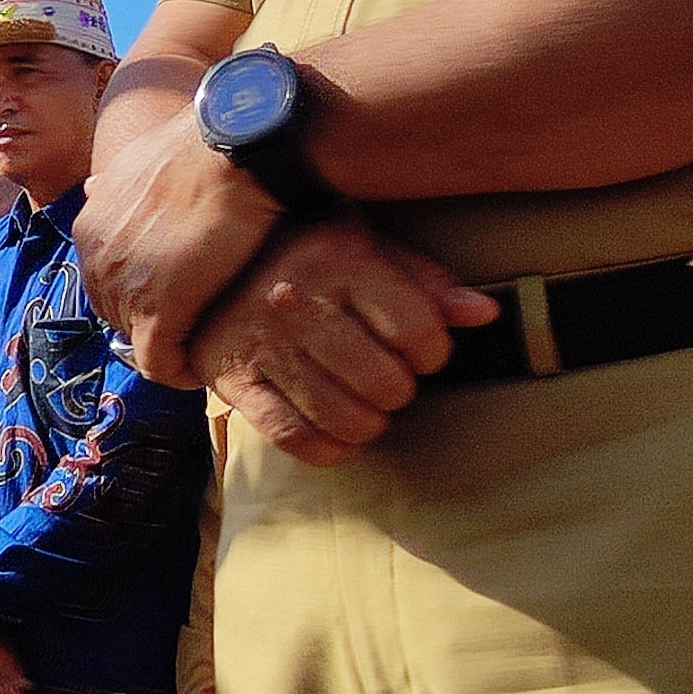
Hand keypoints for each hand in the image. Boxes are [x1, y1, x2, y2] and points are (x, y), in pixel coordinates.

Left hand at [75, 100, 286, 382]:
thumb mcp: (140, 158)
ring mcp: (123, 287)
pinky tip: (205, 369)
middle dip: (152, 324)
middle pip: (117, 314)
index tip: (176, 300)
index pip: (105, 280)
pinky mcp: (158, 312)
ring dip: (171, 348)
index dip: (140, 295)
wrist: (237, 144)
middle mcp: (96, 258)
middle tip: (194, 327)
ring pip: (139, 342)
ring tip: (205, 346)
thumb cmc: (204, 144)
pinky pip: (159, 364)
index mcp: (91, 225)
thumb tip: (94, 188)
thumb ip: (115, 183)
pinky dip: (180, 372)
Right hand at [188, 216, 496, 467]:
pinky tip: (338, 438)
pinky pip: (289, 433)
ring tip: (369, 411)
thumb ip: (424, 281)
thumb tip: (485, 314)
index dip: (433, 353)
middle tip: (389, 380)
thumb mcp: (365, 244)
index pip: (417, 331)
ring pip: (340, 414)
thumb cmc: (305, 251)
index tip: (422, 351)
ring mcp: (260, 343)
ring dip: (368, 424)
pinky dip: (325, 448)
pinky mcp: (230, 378)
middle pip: (383, 381)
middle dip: (399, 390)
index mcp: (338, 258)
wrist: (207, 260)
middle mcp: (295, 299)